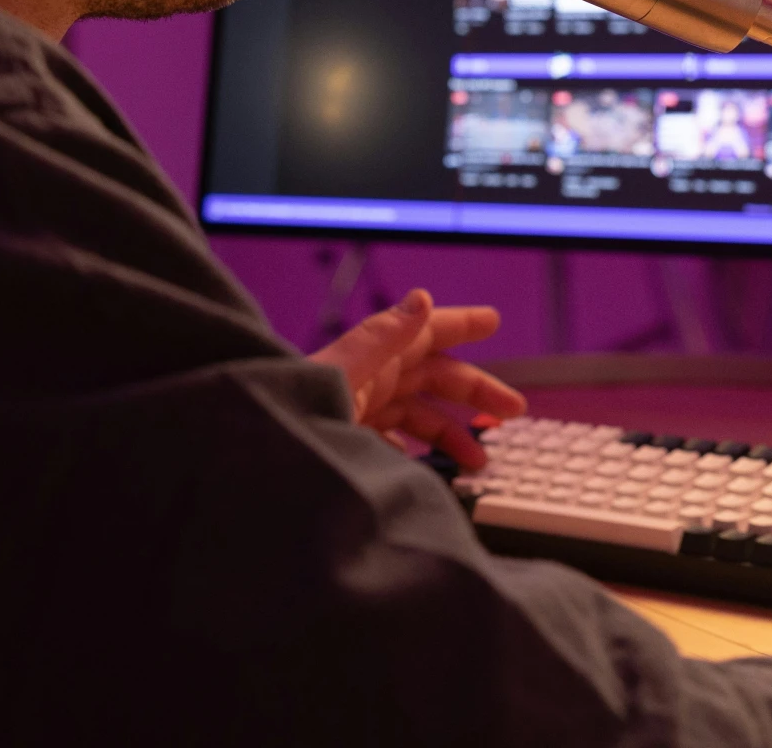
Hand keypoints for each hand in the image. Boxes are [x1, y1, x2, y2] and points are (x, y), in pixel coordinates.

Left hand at [309, 289, 526, 468]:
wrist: (259, 467)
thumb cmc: (295, 416)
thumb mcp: (344, 374)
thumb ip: (384, 338)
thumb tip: (421, 299)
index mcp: (370, 357)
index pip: (422, 331)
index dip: (458, 324)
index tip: (492, 320)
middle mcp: (365, 380)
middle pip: (430, 376)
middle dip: (473, 390)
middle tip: (512, 409)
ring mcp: (357, 411)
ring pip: (417, 414)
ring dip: (452, 432)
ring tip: (478, 460)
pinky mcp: (350, 441)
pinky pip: (394, 442)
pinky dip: (419, 452)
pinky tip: (436, 471)